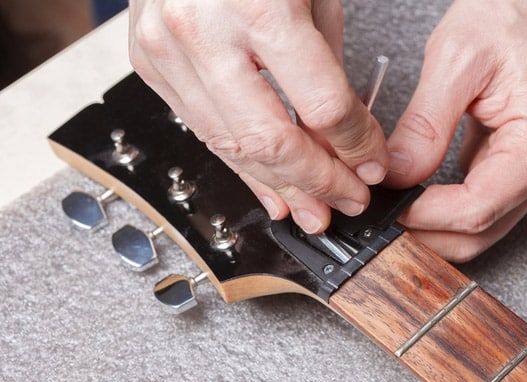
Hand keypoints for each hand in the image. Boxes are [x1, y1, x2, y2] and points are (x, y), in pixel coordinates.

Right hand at [128, 0, 388, 233]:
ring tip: (312, 210)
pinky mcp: (148, 65)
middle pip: (271, 140)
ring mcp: (166, 50)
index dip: (356, 147)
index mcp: (259, 6)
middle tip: (347, 203)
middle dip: (318, 183)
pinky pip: (203, 132)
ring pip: (231, 147)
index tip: (372, 166)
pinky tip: (269, 187)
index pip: (323, 107)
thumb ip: (328, 71)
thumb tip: (344, 141)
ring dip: (278, 187)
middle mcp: (203, 32)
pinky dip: (241, 165)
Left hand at [384, 0, 526, 261]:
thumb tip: (396, 176)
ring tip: (390, 210)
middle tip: (377, 218)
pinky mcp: (518, 174)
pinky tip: (413, 200)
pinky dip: (443, 214)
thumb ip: (425, 125)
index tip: (385, 208)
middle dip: (424, 235)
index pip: (476, 210)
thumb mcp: (455, 60)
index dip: (425, 218)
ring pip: (478, 232)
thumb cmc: (509, 18)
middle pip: (478, 234)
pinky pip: (478, 211)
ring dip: (432, 230)